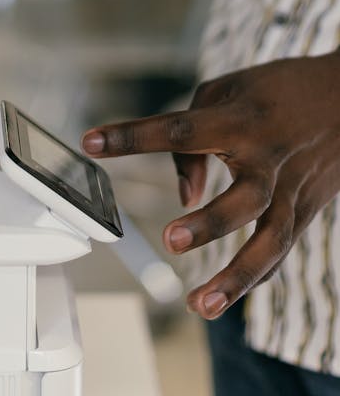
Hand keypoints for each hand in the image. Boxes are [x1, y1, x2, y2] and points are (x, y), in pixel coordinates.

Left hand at [81, 53, 339, 318]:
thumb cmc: (276, 89)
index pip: (178, 129)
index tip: (91, 143)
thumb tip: (182, 195)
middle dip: (210, 223)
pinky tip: (221, 300)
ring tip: (200, 306)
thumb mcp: (225, 93)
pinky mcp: (305, 210)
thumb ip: (191, 142)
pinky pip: (279, 250)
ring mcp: (291, 189)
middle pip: (244, 198)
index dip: (133, 137)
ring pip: (271, 241)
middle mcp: (266, 157)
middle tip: (171, 240)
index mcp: (238, 119)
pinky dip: (253, 277)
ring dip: (236, 278)